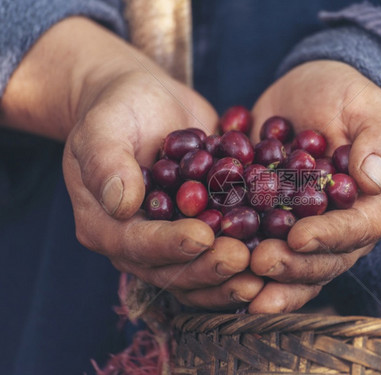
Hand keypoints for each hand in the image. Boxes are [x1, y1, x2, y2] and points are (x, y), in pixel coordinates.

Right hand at [0, 17, 262, 309]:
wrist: (146, 103)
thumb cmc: (118, 109)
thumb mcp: (103, 127)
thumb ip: (107, 164)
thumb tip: (122, 204)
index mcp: (105, 225)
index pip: (137, 244)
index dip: (170, 245)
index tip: (203, 237)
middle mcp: (137, 243)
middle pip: (173, 269)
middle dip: (209, 266)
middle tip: (244, 259)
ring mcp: (172, 240)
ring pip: (200, 269)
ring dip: (232, 275)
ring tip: (264, 270)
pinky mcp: (201, 229)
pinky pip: (222, 250)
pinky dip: (248, 254)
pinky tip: (277, 251)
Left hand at [248, 60, 380, 312]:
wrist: (308, 97)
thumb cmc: (347, 98)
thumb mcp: (369, 107)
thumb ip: (380, 140)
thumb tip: (372, 179)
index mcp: (380, 205)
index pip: (358, 229)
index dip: (329, 237)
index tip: (298, 237)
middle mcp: (349, 230)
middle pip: (326, 260)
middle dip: (293, 265)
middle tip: (260, 262)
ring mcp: (313, 234)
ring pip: (296, 268)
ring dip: (270, 280)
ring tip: (241, 279)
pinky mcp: (281, 230)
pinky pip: (267, 252)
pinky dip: (245, 264)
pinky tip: (221, 271)